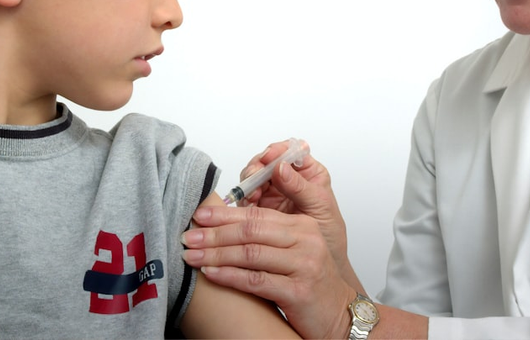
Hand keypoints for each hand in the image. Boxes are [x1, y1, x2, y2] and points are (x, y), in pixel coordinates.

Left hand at [182, 204, 355, 338]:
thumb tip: (222, 227)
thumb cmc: (311, 283)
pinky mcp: (299, 291)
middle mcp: (305, 240)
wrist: (339, 315)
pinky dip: (229, 276)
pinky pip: (256, 280)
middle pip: (251, 230)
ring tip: (192, 255)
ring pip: (251, 253)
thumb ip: (268, 237)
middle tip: (189, 236)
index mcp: (302, 225)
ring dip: (216, 254)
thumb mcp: (294, 251)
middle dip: (215, 232)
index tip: (199, 215)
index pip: (257, 213)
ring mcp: (304, 264)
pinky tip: (210, 273)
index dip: (225, 214)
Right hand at [237, 142, 355, 281]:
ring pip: (253, 178)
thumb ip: (302, 188)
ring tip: (251, 196)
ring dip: (248, 183)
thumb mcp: (321, 209)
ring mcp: (272, 193)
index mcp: (308, 173)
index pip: (290, 151)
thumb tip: (281, 167)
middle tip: (254, 176)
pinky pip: (246, 197)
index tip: (270, 157)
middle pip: (266, 161)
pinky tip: (247, 206)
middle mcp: (288, 179)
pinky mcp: (259, 209)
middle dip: (258, 167)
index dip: (277, 151)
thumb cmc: (329, 237)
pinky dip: (243, 199)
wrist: (319, 270)